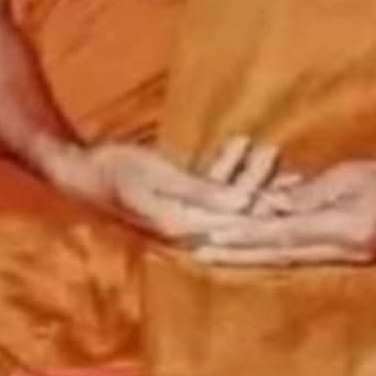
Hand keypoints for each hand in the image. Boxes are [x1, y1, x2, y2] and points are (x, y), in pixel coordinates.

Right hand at [44, 135, 279, 244]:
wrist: (77, 170)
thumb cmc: (114, 171)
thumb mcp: (158, 177)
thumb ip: (202, 192)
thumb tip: (244, 205)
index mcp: (187, 230)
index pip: (239, 227)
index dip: (269, 213)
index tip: (297, 200)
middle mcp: (189, 230)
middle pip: (239, 216)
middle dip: (268, 196)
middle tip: (298, 176)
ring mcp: (183, 216)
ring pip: (228, 200)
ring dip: (251, 176)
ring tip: (272, 150)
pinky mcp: (177, 201)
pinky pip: (212, 188)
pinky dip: (230, 170)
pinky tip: (243, 145)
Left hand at [196, 155, 375, 266]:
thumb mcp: (348, 176)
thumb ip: (307, 195)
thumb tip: (267, 206)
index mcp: (344, 230)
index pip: (283, 235)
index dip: (244, 238)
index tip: (210, 239)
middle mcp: (339, 252)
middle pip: (276, 254)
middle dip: (235, 253)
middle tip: (195, 251)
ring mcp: (339, 259)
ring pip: (281, 257)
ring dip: (244, 255)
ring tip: (206, 251)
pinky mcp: (338, 254)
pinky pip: (295, 253)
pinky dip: (266, 251)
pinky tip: (239, 248)